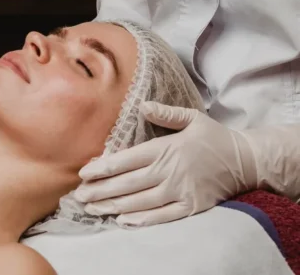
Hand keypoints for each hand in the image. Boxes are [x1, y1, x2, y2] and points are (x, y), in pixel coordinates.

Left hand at [72, 102, 257, 226]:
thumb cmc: (214, 137)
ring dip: (114, 206)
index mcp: (165, 149)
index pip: (126, 160)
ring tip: (93, 208)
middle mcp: (170, 171)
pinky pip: (163, 216)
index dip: (103, 168)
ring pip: (141, 201)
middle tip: (78, 196)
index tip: (83, 173)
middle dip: (101, 190)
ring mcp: (181, 191)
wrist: (247, 160)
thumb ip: (165, 113)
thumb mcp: (191, 117)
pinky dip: (143, 219)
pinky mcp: (192, 207)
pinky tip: (123, 220)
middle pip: (128, 183)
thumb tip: (141, 105)